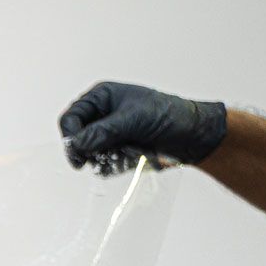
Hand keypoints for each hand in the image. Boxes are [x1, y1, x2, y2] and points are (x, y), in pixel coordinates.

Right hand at [59, 82, 226, 173]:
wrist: (194, 136)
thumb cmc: (169, 116)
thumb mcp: (134, 119)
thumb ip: (103, 131)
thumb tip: (76, 144)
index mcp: (102, 97)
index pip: (71, 118)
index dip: (71, 136)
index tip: (79, 153)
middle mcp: (101, 115)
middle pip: (74, 138)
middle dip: (85, 150)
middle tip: (94, 161)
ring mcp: (108, 135)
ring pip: (86, 154)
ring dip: (99, 160)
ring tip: (119, 158)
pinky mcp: (115, 152)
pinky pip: (100, 165)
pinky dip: (109, 168)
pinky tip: (125, 163)